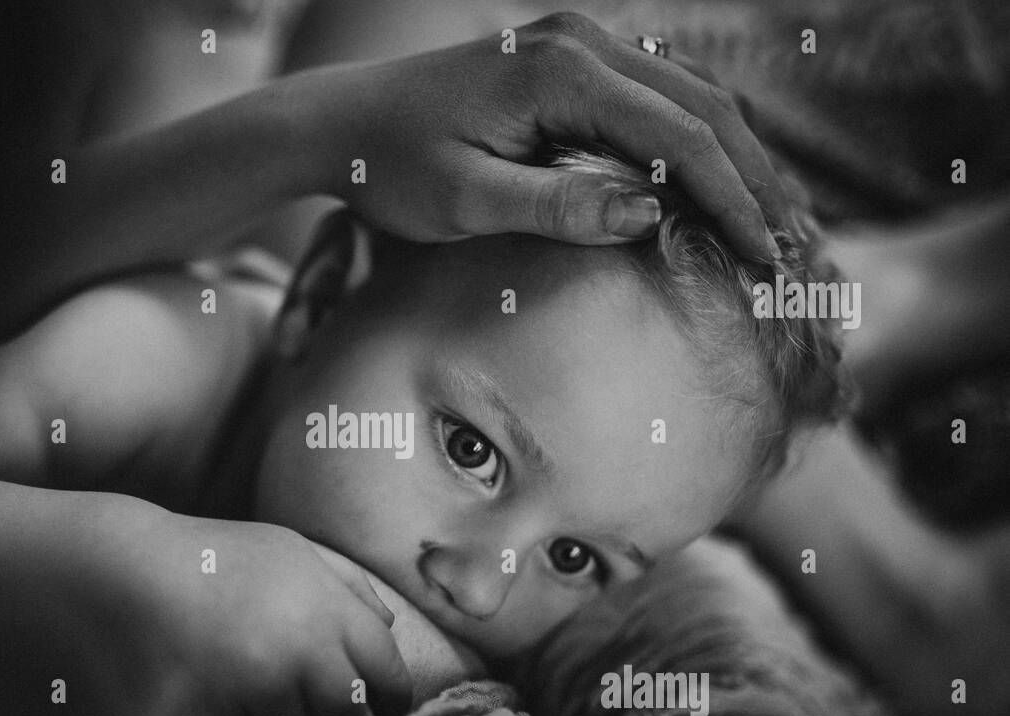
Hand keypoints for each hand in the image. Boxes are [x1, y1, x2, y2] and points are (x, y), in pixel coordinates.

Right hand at [134, 517, 412, 715]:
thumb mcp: (294, 549)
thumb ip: (349, 583)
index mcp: (331, 608)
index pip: (388, 674)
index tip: (383, 715)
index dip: (392, 704)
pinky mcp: (218, 708)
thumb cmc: (221, 556)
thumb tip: (389, 626)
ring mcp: (257, 679)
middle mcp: (303, 645)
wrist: (139, 566)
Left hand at [309, 12, 785, 259]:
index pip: (676, 137)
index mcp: (560, 72)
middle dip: (753, 178)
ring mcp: (576, 45)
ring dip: (733, 158)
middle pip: (702, 107)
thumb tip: (651, 218)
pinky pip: (653, 99)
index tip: (764, 258)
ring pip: (687, 98)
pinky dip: (694, 144)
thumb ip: (557, 207)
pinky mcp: (568, 63)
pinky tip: (714, 187)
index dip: (730, 200)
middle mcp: (580, 42)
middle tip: (790, 247)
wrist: (340, 123)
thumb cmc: (392, 168)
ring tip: (770, 221)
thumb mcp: (467, 201)